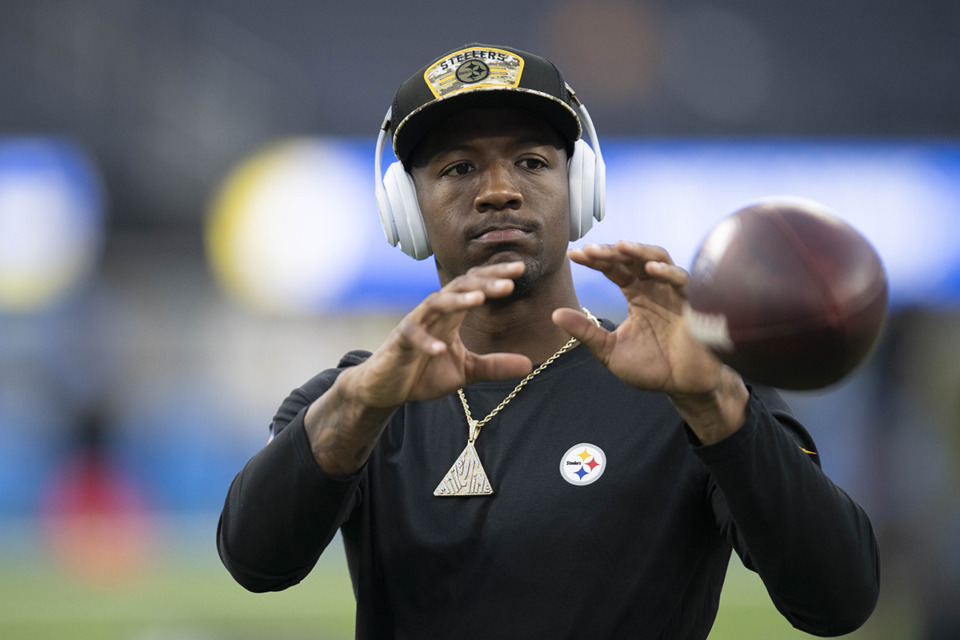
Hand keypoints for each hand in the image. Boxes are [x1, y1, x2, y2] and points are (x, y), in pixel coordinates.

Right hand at [353, 261, 533, 407]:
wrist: (386, 388)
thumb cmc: (424, 373)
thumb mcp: (466, 371)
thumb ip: (494, 366)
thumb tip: (529, 364)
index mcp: (452, 316)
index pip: (475, 287)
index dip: (495, 277)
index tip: (520, 269)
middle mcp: (435, 313)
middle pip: (460, 287)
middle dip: (484, 283)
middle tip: (510, 283)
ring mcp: (416, 325)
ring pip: (436, 303)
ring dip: (457, 300)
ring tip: (479, 299)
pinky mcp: (399, 342)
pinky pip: (412, 336)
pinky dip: (425, 341)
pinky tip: (439, 349)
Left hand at [552, 241, 746, 441]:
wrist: (682, 387)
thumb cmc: (651, 367)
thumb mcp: (609, 350)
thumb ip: (586, 332)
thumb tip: (554, 314)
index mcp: (636, 295)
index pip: (614, 269)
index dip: (596, 260)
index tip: (573, 255)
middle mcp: (654, 288)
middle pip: (633, 259)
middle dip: (612, 252)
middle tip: (590, 251)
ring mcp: (673, 293)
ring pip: (659, 260)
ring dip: (640, 252)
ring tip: (620, 247)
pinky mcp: (693, 304)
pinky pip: (682, 281)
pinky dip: (668, 273)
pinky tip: (650, 270)